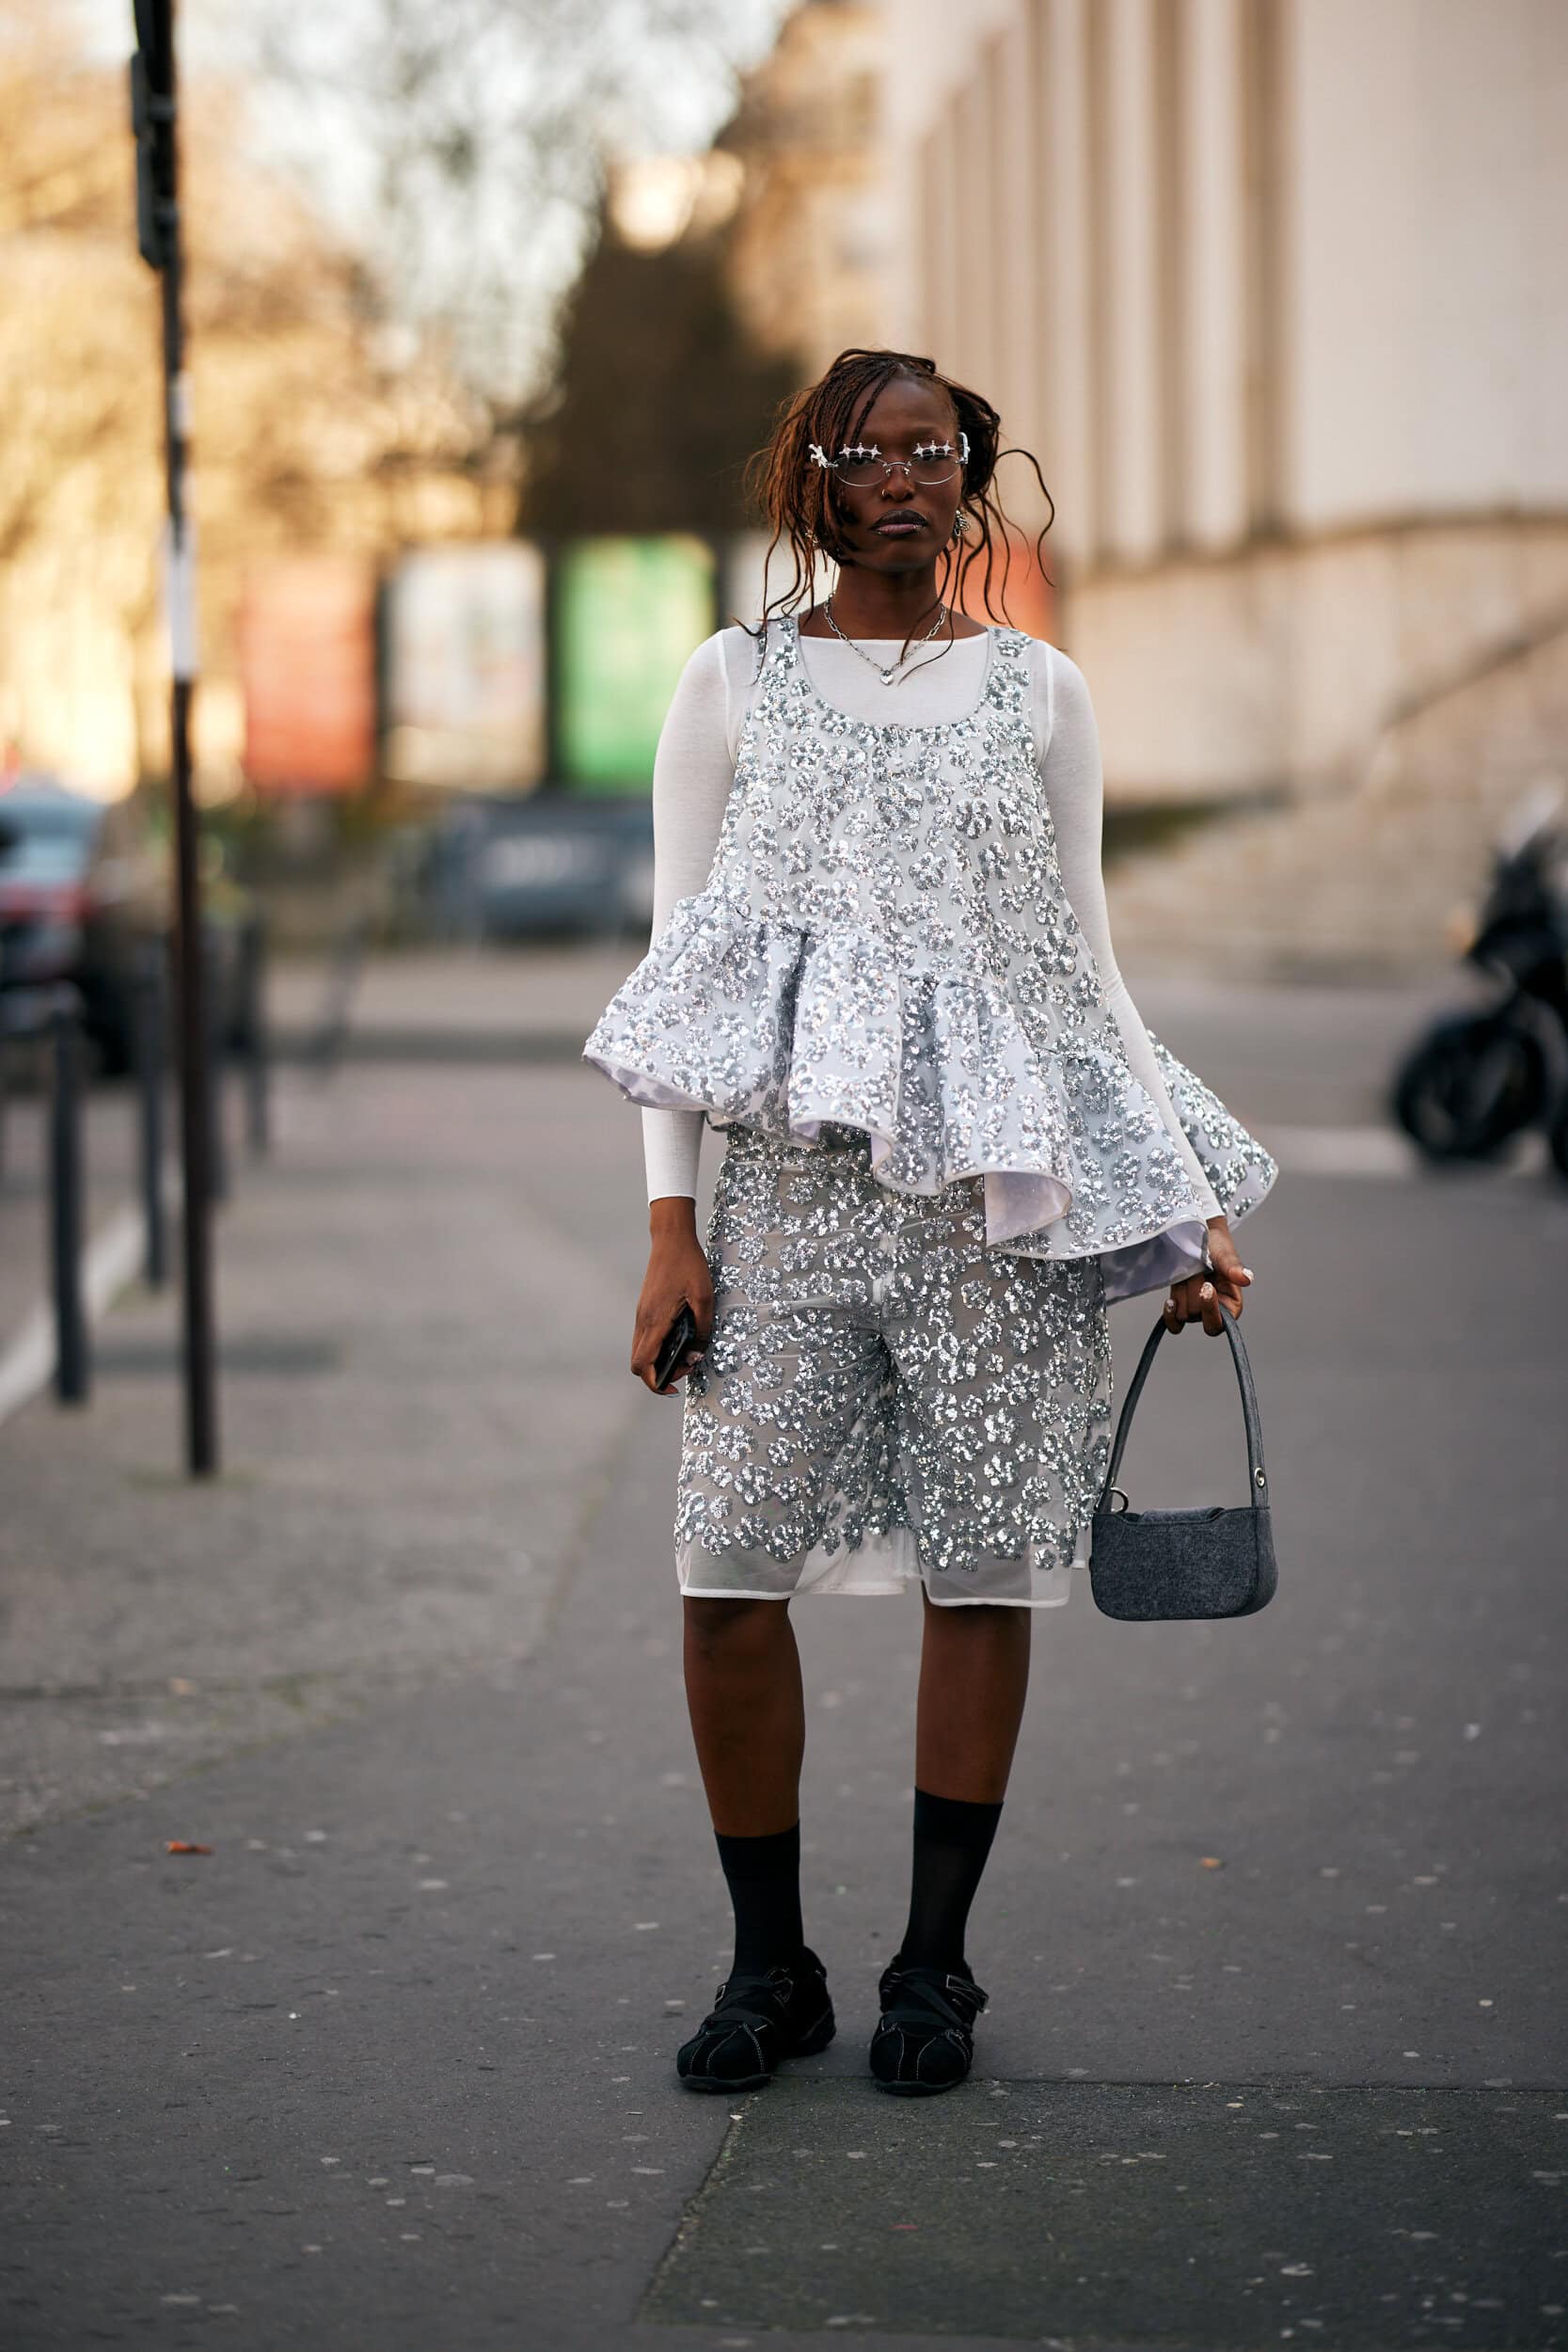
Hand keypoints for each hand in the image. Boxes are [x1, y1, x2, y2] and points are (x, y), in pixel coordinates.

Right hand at [631, 1200, 714, 1394]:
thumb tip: (696, 1354)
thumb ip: (702, 1329)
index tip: (673, 1387)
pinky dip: (658, 1345)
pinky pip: (645, 1337)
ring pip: (641, 1349)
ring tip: (686, 1352)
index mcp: (655, 1320)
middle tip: (685, 1366)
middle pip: (638, 1362)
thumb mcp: (705, 1297)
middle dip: (659, 1373)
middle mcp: (643, 1320)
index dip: (654, 1383)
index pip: (642, 1364)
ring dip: (659, 1358)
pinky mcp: (644, 1308)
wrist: (671, 1238)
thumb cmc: (689, 1265)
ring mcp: (641, 1314)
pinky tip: (679, 1337)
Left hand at [1163, 1218, 1252, 1336]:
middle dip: (1194, 1291)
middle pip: (1196, 1315)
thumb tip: (1247, 1278)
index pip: (1219, 1322)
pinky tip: (1170, 1302)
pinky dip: (1169, 1314)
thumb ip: (1234, 1269)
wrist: (1198, 1237)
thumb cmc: (1217, 1247)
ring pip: (1182, 1314)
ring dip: (1182, 1292)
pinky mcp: (1180, 1306)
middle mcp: (1213, 1311)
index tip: (1207, 1286)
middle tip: (1199, 1272)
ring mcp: (1195, 1310)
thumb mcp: (1225, 1255)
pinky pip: (1173, 1322)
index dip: (1210, 1309)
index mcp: (1230, 1305)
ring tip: (1190, 1275)